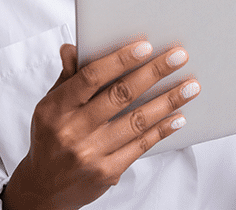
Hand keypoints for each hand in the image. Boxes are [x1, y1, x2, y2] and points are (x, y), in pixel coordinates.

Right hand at [2, 40, 200, 209]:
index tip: (146, 46)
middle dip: (154, 73)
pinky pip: (140, 145)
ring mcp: (90, 153)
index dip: (120, 60)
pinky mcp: (106, 172)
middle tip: (180, 56)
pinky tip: (178, 117)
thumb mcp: (50, 107)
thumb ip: (68, 78)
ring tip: (191, 86)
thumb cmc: (51, 138)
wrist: (44, 189)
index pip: (91, 78)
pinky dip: (162, 130)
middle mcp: (72, 131)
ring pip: (136, 121)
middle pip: (120, 96)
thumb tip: (73, 47)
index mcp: (56, 109)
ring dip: (168, 101)